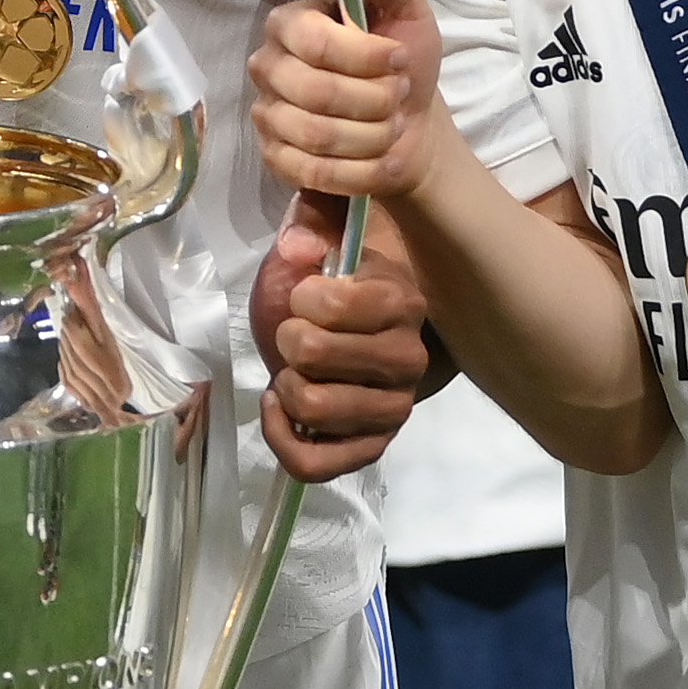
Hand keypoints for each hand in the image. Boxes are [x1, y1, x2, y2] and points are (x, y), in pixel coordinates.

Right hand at [248, 0, 454, 210]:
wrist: (409, 127)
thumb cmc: (402, 63)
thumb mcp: (407, 12)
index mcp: (292, 22)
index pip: (315, 42)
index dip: (366, 57)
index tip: (400, 60)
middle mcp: (268, 65)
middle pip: (315, 93)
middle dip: (375, 102)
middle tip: (398, 97)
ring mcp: (267, 115)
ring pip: (315, 136)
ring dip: (371, 138)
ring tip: (392, 127)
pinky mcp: (275, 159)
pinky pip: (310, 172)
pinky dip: (359, 171)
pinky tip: (380, 160)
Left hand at [250, 192, 428, 483]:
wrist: (363, 330)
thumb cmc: (341, 284)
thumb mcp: (332, 239)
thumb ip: (314, 223)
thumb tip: (295, 247)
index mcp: (403, 302)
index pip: (331, 305)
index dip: (302, 298)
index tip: (306, 295)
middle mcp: (409, 359)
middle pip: (313, 354)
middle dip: (287, 339)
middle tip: (295, 334)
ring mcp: (394, 408)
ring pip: (313, 409)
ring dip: (285, 386)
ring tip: (291, 370)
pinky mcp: (372, 447)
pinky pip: (314, 464)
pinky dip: (281, 438)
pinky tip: (278, 407)